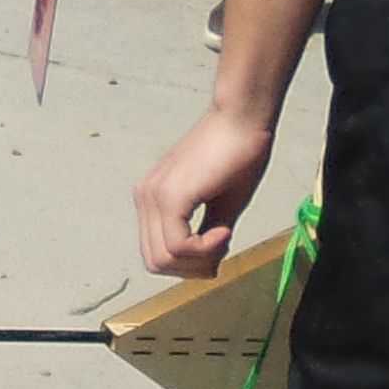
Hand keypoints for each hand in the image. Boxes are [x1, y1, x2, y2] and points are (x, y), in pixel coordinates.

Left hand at [133, 104, 276, 279]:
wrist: (243, 119)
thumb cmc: (238, 155)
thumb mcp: (221, 207)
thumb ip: (207, 238)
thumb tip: (208, 267)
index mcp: (153, 200)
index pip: (156, 254)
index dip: (189, 264)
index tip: (218, 249)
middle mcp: (145, 198)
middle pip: (156, 263)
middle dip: (192, 268)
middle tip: (221, 249)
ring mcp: (153, 197)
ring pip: (163, 260)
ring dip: (198, 259)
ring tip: (224, 234)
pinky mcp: (169, 197)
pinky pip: (177, 246)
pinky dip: (203, 248)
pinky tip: (223, 230)